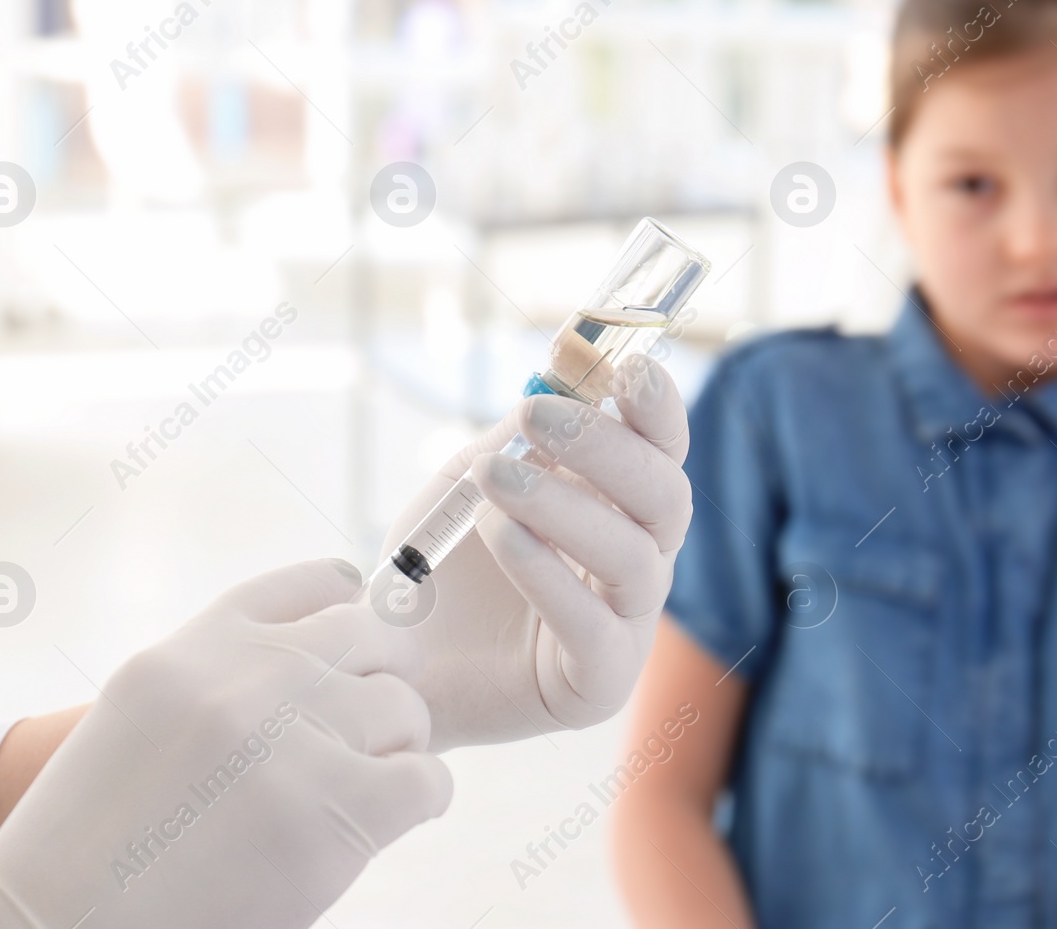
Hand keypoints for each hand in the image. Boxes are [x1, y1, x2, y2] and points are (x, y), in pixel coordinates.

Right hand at [0, 560, 450, 928]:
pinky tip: (381, 825)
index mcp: (195, 649)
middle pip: (373, 636)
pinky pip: (426, 780)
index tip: (358, 645)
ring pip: (406, 709)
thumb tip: (328, 662)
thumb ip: (225, 680)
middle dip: (384, 678)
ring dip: (398, 748)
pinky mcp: (338, 807)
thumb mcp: (142, 721)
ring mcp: (295, 737)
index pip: (312, 586)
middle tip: (369, 731)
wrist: (66, 926)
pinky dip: (419, 802)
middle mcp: (249, 676)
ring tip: (361, 789)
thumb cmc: (99, 845)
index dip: (348, 610)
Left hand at [379, 355, 692, 748]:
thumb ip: (516, 438)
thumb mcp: (470, 483)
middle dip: (606, 448)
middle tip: (537, 416)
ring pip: (634, 556)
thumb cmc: (439, 567)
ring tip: (494, 478)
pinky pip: (595, 627)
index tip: (628, 371)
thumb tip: (556, 386)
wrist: (390, 663)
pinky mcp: (598, 684)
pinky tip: (499, 535)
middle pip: (665, 497)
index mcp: (620, 507)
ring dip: (564, 505)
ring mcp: (627, 627)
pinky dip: (548, 573)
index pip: (662, 451)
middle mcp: (639, 562)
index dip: (658, 410)